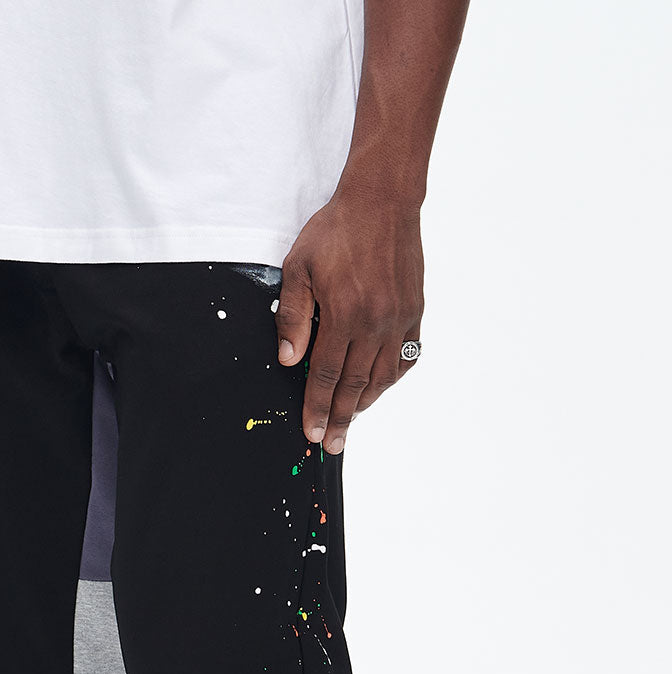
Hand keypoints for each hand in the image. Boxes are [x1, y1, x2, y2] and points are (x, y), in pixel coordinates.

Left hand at [276, 186, 423, 450]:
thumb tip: (290, 360)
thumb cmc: (337, 230)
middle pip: (353, 386)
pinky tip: (379, 388)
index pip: (325, 376)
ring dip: (365, 403)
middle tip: (330, 443)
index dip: (316, 408)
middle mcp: (375, 323)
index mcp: (344, 315)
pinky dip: (391, 378)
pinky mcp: (414, 311)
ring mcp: (398, 319)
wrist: (383, 200)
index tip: (311, 432)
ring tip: (349, 420)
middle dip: (339, 418)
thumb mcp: (299, 268)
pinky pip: (405, 357)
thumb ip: (293, 317)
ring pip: (381, 377)